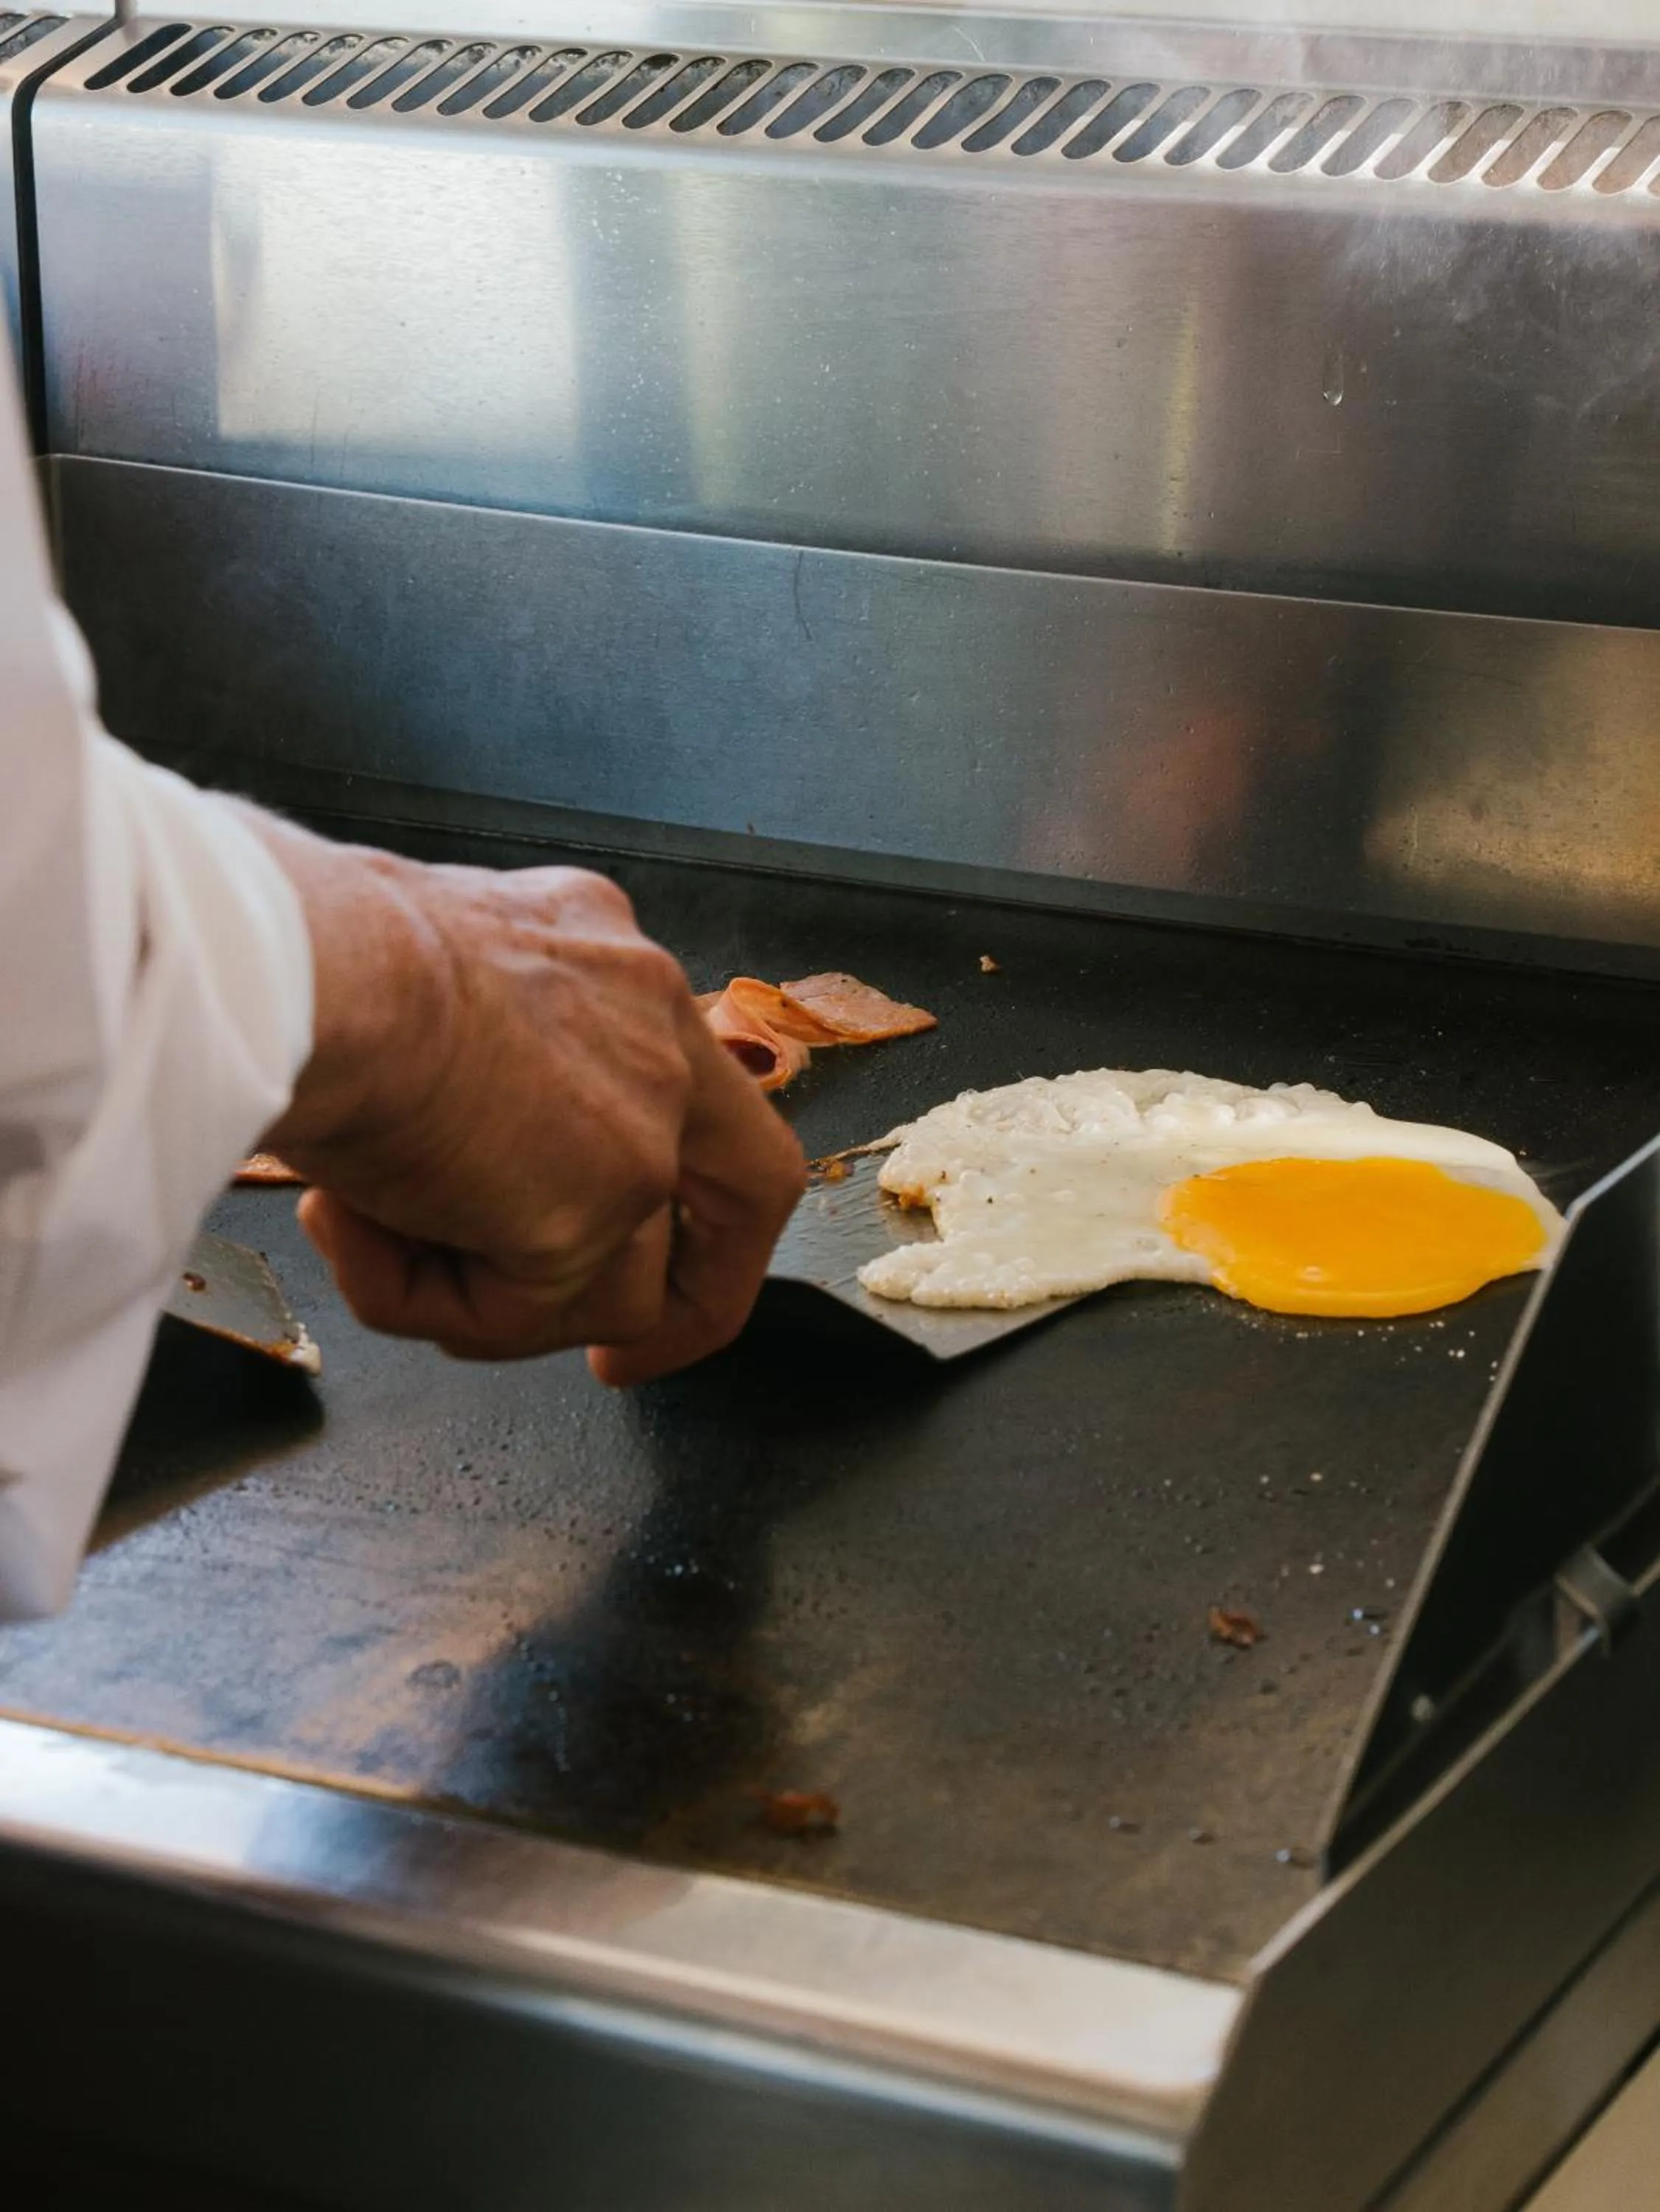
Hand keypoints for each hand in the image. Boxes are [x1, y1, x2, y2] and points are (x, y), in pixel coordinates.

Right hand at [249, 818, 804, 1378]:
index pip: (681, 1080)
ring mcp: (644, 1115)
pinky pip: (531, 1312)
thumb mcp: (405, 995)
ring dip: (479, 1296)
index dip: (667, 1179)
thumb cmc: (307, 965)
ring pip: (614, 1279)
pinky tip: (352, 1228)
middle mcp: (651, 1023)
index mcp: (600, 957)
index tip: (613, 1230)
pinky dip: (428, 1301)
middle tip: (613, 1368)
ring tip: (356, 1228)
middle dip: (698, 1297)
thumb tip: (433, 1163)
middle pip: (744, 1184)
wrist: (302, 968)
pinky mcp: (609, 1195)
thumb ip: (459, 1071)